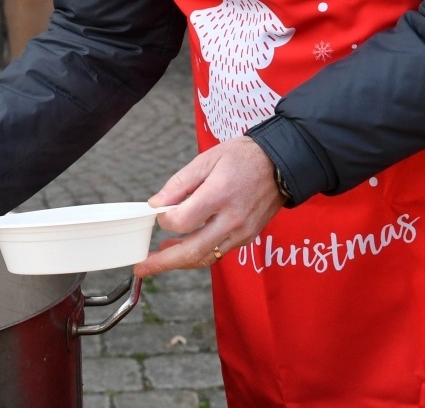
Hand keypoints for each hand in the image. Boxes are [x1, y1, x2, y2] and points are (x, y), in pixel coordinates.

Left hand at [135, 137, 283, 277]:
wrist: (282, 163)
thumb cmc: (243, 157)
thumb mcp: (207, 159)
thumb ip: (180, 184)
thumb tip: (156, 204)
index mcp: (219, 194)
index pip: (182, 222)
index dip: (164, 221)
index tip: (158, 214)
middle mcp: (232, 219)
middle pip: (192, 251)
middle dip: (163, 263)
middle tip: (142, 268)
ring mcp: (242, 231)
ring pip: (205, 257)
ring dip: (180, 261)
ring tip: (159, 258)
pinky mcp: (248, 237)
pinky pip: (218, 252)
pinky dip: (199, 253)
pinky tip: (185, 246)